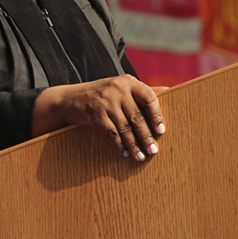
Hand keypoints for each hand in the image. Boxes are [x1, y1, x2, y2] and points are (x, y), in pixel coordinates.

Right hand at [32, 75, 166, 161]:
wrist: (69, 98)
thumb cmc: (101, 95)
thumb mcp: (121, 88)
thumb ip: (142, 91)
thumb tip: (168, 89)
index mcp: (128, 81)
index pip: (149, 97)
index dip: (156, 115)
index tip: (161, 130)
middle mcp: (118, 89)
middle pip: (137, 116)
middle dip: (146, 136)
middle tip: (154, 151)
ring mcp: (105, 101)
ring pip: (124, 127)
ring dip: (134, 145)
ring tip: (141, 157)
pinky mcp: (94, 114)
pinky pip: (111, 133)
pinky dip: (118, 145)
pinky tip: (124, 153)